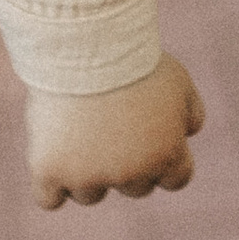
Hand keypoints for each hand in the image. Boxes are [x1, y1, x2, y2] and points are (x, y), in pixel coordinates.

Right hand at [27, 54, 204, 208]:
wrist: (85, 41)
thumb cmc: (133, 57)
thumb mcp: (178, 79)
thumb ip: (190, 111)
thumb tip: (187, 133)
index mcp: (167, 153)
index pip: (177, 179)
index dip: (165, 159)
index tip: (149, 135)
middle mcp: (130, 173)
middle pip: (134, 188)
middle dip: (125, 163)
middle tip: (109, 122)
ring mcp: (87, 176)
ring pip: (89, 195)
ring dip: (86, 172)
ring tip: (77, 129)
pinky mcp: (49, 171)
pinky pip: (48, 199)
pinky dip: (49, 185)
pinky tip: (51, 159)